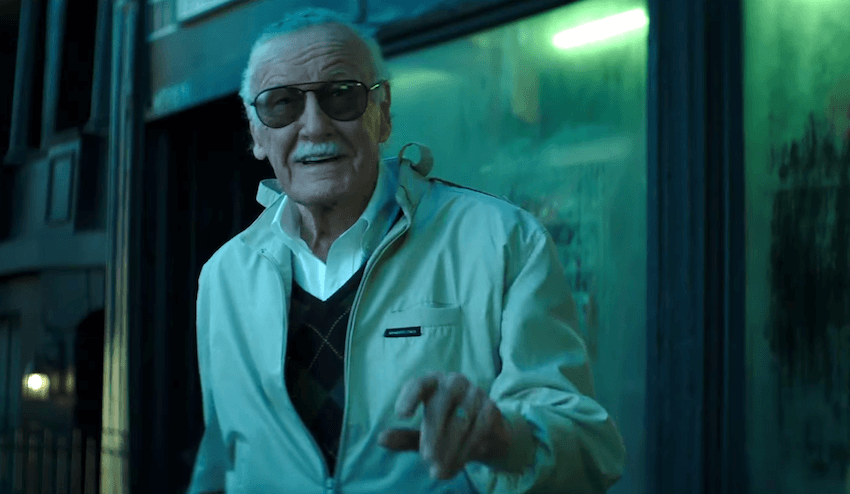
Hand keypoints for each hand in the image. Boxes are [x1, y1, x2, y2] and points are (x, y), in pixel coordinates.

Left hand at [378, 371, 511, 479]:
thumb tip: (381, 439)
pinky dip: (465, 451)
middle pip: (440, 403)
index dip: (409, 397)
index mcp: (433, 383)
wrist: (487, 436)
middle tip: (426, 458)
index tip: (402, 415)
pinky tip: (455, 466)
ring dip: (449, 448)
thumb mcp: (424, 435)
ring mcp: (475, 393)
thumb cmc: (448, 430)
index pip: (419, 384)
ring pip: (460, 420)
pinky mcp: (492, 409)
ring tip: (438, 470)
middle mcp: (454, 382)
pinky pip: (478, 430)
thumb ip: (404, 437)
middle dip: (432, 433)